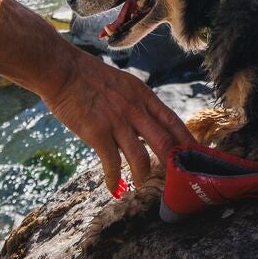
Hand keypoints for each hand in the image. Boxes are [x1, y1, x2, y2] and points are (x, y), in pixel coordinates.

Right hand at [39, 52, 195, 194]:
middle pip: (164, 142)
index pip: (173, 121)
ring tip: (142, 185)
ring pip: (140, 158)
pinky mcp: (97, 133)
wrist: (62, 70)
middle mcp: (135, 109)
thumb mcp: (123, 84)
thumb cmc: (89, 77)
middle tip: (176, 180)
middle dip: (173, 164)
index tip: (195, 156)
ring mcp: (116, 121)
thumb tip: (147, 126)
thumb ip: (136, 104)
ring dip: (143, 176)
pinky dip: (114, 180)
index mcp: (143, 95)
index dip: (186, 141)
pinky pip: (112, 163)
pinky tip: (114, 188)